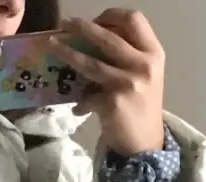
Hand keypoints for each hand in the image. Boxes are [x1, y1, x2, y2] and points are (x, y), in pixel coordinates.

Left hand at [46, 9, 165, 155]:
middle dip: (82, 27)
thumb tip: (87, 41)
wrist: (145, 143)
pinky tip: (79, 108)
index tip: (95, 19)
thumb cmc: (141, 106)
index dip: (111, 15)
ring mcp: (129, 84)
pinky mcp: (113, 103)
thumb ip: (125, 56)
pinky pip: (87, 96)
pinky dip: (80, 103)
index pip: (134, 19)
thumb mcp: (143, 75)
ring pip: (91, 63)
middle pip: (108, 37)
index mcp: (153, 53)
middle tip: (64, 23)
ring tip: (51, 46)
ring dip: (67, 53)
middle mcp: (144, 65)